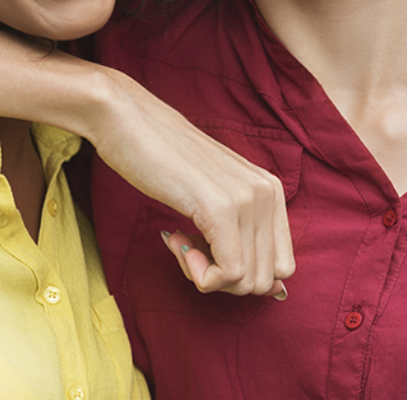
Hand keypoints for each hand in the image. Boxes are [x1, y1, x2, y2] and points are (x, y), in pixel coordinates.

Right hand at [0, 9, 295, 297]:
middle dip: (224, 280)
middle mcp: (269, 191)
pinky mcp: (221, 207)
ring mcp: (248, 198)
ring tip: (179, 239)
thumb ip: (236, 230)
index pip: (282, 265)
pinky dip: (197, 274)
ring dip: (207, 276)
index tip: (204, 247)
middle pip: (268, 279)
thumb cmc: (158, 157)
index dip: (240, 272)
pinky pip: (227, 273)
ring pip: (248, 282)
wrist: (124, 117)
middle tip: (188, 248)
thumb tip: (263, 288)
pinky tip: (171, 238)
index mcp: (271, 188)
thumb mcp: (207, 194)